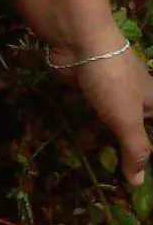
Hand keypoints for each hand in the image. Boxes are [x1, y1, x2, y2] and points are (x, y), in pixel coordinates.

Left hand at [51, 43, 152, 186]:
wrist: (80, 42)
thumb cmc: (113, 81)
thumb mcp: (129, 120)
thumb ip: (134, 150)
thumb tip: (137, 182)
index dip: (148, 151)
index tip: (140, 173)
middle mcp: (134, 97)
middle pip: (134, 128)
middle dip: (125, 149)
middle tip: (115, 176)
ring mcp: (108, 91)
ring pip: (109, 120)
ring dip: (103, 138)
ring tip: (95, 164)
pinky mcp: (85, 87)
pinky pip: (88, 111)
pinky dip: (85, 124)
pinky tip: (78, 141)